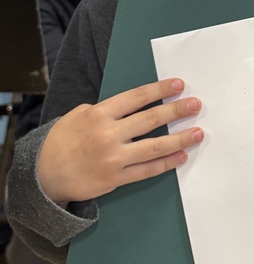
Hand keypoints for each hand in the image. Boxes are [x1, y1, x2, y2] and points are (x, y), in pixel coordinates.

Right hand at [37, 78, 202, 203]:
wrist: (44, 175)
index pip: (136, 97)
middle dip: (176, 110)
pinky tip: (181, 157)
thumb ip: (104, 110)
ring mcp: (113, 159)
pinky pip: (147, 171)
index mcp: (99, 114)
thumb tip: (131, 106)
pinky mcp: (116, 179)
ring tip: (198, 133)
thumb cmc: (62, 141)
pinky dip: (166, 164)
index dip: (160, 90)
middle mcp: (108, 135)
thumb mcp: (78, 115)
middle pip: (150, 120)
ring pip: (154, 147)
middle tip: (196, 105)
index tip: (179, 85)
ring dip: (180, 139)